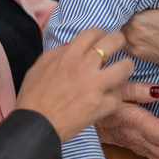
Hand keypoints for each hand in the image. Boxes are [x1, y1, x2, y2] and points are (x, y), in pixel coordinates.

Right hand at [16, 29, 133, 141]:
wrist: (35, 125)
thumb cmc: (33, 97)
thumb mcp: (39, 67)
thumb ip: (57, 53)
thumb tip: (72, 46)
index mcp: (68, 56)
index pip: (92, 33)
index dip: (100, 33)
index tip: (103, 37)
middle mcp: (84, 68)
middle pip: (113, 43)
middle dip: (120, 40)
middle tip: (121, 44)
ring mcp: (94, 87)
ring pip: (124, 68)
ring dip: (126, 68)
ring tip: (123, 70)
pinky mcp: (100, 106)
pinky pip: (118, 98)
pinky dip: (114, 100)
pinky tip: (109, 100)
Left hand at [122, 0, 158, 66]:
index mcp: (138, 22)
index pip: (120, 8)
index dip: (123, 0)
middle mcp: (132, 36)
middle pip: (118, 20)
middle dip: (121, 12)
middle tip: (128, 2)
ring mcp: (136, 48)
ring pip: (120, 33)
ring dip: (122, 25)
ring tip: (130, 15)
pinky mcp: (141, 56)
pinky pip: (125, 45)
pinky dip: (126, 37)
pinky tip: (134, 30)